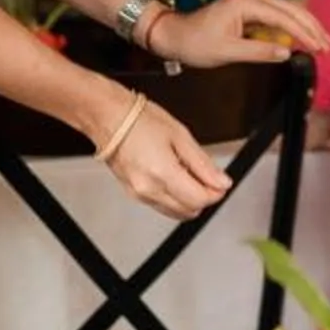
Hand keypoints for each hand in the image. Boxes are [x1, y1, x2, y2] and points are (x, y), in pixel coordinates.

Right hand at [101, 92, 234, 217]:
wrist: (108, 118)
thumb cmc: (139, 120)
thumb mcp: (180, 135)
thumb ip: (203, 163)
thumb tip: (221, 181)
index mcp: (162, 173)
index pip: (199, 199)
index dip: (216, 192)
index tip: (220, 182)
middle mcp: (149, 190)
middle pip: (189, 210)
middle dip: (203, 197)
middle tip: (207, 177)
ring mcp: (139, 195)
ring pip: (176, 212)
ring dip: (189, 199)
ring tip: (188, 173)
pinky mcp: (133, 194)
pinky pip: (162, 206)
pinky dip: (174, 197)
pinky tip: (173, 177)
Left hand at [144, 0, 329, 68]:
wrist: (172, 35)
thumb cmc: (195, 43)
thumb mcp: (227, 52)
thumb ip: (259, 51)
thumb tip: (287, 52)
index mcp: (246, 4)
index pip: (284, 18)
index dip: (305, 33)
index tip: (320, 48)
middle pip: (291, 9)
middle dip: (312, 27)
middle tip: (328, 45)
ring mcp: (250, 3)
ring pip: (286, 11)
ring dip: (305, 25)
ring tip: (322, 41)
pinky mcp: (248, 11)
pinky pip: (277, 16)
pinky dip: (293, 26)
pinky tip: (302, 37)